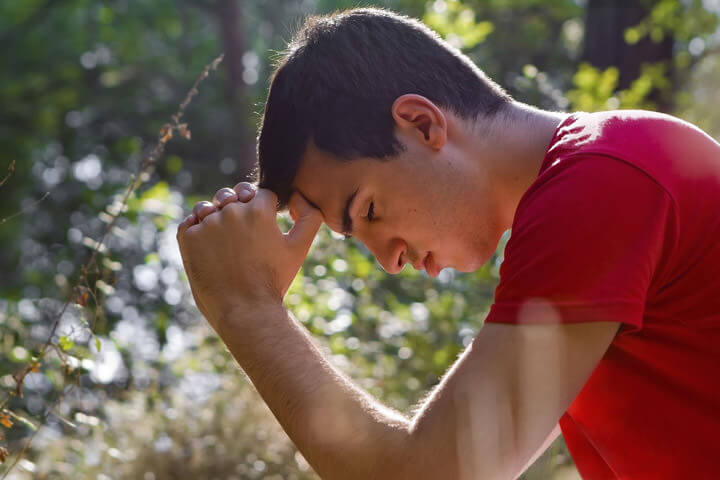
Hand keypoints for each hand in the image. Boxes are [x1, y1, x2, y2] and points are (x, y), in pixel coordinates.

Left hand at [176, 182, 321, 327]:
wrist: (244, 311)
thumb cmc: (273, 280)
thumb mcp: (299, 248)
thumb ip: (310, 216)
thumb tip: (298, 197)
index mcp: (258, 210)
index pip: (261, 194)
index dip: (264, 209)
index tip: (262, 229)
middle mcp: (231, 211)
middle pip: (234, 196)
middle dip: (240, 209)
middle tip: (244, 237)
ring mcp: (207, 224)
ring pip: (209, 207)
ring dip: (214, 216)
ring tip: (224, 241)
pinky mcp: (188, 238)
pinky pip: (189, 222)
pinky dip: (196, 230)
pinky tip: (209, 248)